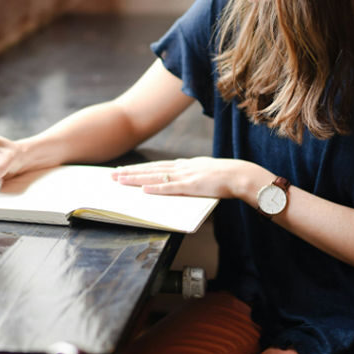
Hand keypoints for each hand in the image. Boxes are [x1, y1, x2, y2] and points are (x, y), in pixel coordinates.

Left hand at [112, 157, 250, 198]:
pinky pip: (170, 188)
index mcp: (185, 165)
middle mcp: (181, 168)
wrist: (241, 175)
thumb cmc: (226, 176)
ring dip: (136, 178)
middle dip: (130, 172)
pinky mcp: (191, 186)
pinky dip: (155, 188)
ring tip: (120, 180)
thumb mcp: (205, 172)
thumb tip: (181, 180)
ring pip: (155, 177)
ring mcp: (185, 176)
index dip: (139, 168)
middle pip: (150, 169)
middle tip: (112, 174)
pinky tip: (143, 189)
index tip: (124, 169)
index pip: (156, 166)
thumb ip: (191, 175)